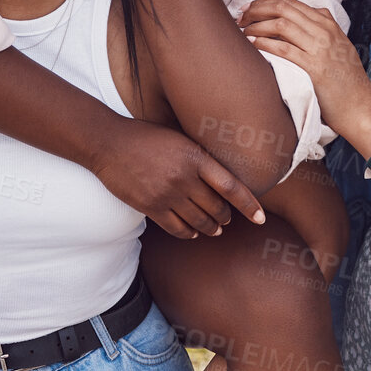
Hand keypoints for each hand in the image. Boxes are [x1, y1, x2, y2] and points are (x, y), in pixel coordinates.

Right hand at [89, 117, 265, 239]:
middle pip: (217, 207)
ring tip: (215, 230)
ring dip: (210, 228)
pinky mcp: (150, 207)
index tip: (260, 218)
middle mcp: (184, 178)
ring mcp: (167, 194)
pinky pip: (176, 228)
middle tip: (228, 219)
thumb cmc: (146, 136)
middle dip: (226, 217)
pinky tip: (192, 233)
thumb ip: (199, 157)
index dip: (249, 205)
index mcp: (196, 157)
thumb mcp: (179, 138)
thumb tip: (220, 174)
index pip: (231, 187)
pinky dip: (188, 233)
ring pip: (198, 221)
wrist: (109, 143)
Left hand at [239, 0, 370, 140]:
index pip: (291, 2)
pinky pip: (284, 49)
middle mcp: (325, 32)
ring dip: (257, 25)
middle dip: (257, 9)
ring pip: (282, 25)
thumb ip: (321, 31)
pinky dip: (264, 43)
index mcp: (329, 24)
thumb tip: (297, 20)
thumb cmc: (346, 82)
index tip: (249, 8)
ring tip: (242, 31)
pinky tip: (252, 44)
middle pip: (284, 8)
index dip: (266, 2)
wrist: (360, 108)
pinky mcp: (314, 68)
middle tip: (240, 17)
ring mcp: (321, 48)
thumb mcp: (339, 47)